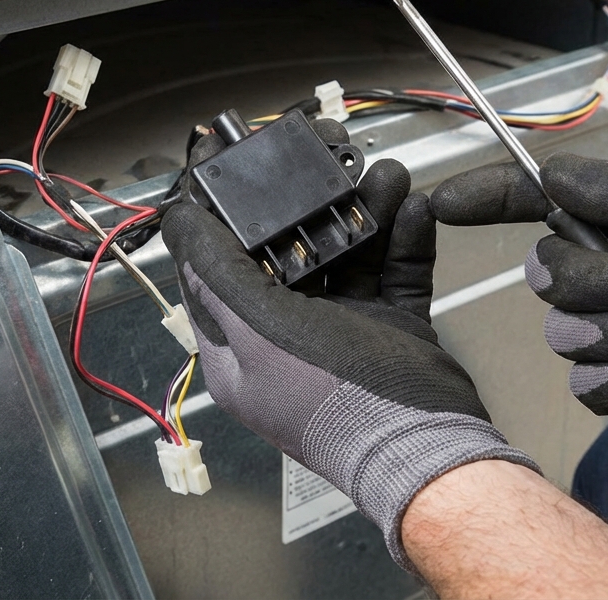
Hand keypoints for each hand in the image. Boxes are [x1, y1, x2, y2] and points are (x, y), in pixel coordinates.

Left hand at [161, 121, 536, 568]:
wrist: (431, 452)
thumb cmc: (338, 402)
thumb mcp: (263, 332)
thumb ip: (218, 275)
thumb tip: (176, 223)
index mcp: (240, 348)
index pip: (214, 267)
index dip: (219, 213)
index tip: (230, 162)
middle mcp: (286, 337)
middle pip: (285, 251)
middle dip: (306, 201)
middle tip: (322, 155)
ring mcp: (342, 333)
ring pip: (344, 253)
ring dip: (364, 210)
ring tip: (384, 174)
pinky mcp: (391, 330)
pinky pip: (393, 270)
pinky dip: (404, 237)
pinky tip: (414, 207)